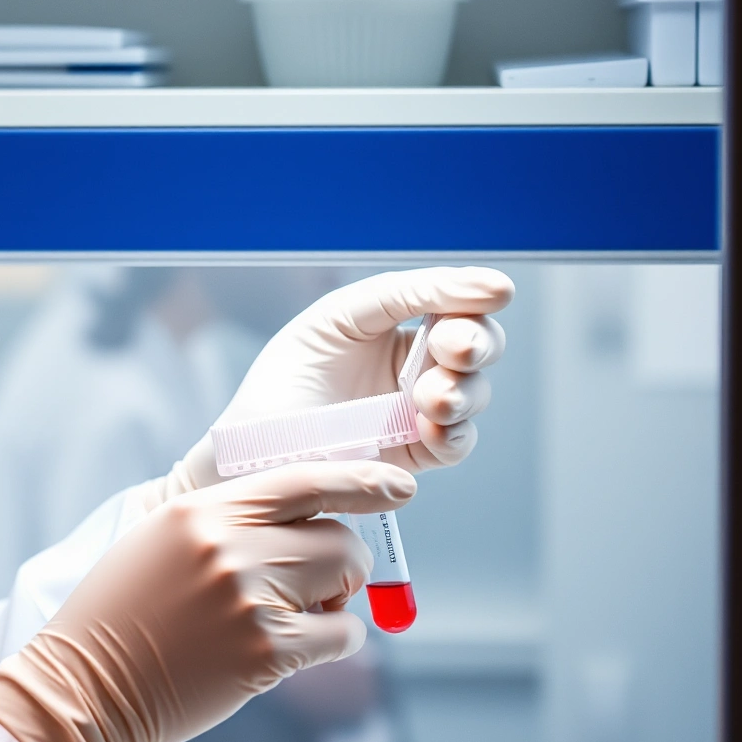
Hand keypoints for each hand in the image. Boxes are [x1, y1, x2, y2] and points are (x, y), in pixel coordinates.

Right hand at [0, 459, 413, 741]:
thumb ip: (229, 522)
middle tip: (319, 589)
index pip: (303, 480)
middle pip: (337, 536)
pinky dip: (330, 645)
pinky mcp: (264, 652)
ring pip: (345, 583)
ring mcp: (248, 598)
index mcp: (202, 509)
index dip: (360, 482)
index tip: (398, 487)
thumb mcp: (162, 543)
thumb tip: (310, 520)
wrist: (83, 689)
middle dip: (344, 565)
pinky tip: (284, 654)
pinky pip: (341, 637)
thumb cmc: (124, 617)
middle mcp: (228, 544)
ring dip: (336, 604)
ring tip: (290, 623)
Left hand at [168, 267, 512, 488]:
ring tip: (431, 397)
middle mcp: (414, 364)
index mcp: (396, 323)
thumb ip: (401, 295)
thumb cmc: (284, 380)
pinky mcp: (414, 455)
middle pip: (478, 344)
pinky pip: (455, 442)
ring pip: (474, 393)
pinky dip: (452, 432)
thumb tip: (482, 287)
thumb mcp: (337, 318)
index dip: (474, 295)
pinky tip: (430, 425)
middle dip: (476, 342)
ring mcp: (418, 410)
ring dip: (463, 390)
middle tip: (455, 348)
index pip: (454, 302)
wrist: (248, 452)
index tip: (494, 291)